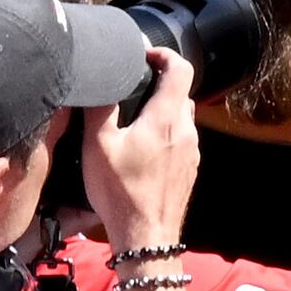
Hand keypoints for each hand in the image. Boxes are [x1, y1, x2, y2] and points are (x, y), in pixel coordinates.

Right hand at [79, 48, 200, 253]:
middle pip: (181, 93)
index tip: (144, 55)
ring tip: (134, 119)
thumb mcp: (99, 145)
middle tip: (133, 87)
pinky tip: (143, 149)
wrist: (146, 237)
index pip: (180, 68)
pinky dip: (166, 134)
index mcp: (167, 118)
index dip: (164, 54)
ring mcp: (192, 153)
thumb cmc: (121, 192)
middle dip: (159, 84)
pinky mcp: (189, 171)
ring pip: (181, 118)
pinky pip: (181, 141)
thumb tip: (100, 81)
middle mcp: (186, 131)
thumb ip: (100, 108)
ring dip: (162, 111)